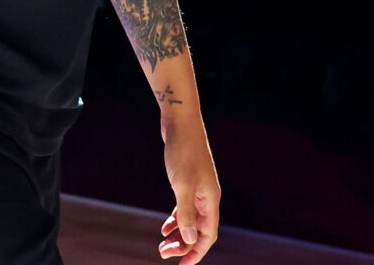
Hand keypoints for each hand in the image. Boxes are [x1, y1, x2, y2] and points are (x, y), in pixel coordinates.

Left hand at [160, 133, 219, 262]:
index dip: (196, 252)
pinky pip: (184, 208)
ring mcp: (198, 189)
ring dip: (179, 234)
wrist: (181, 122)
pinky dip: (175, 219)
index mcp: (211, 200)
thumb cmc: (183, 151)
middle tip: (163, 254)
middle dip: (184, 245)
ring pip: (191, 220)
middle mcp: (208, 197)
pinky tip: (164, 227)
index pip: (208, 235)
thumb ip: (186, 212)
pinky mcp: (188, 180)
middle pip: (199, 230)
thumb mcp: (182, 184)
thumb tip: (190, 238)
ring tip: (162, 246)